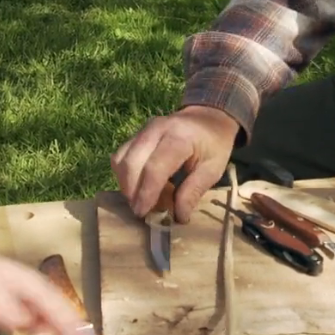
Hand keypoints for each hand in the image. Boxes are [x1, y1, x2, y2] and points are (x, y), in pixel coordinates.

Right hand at [112, 105, 239, 222]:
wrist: (208, 117)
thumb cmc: (214, 144)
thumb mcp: (213, 169)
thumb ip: (194, 191)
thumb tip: (177, 217)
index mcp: (179, 137)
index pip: (155, 167)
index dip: (146, 193)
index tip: (143, 213)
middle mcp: (156, 129)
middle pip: (131, 162)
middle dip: (132, 191)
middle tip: (141, 212)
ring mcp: (143, 130)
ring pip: (121, 159)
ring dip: (126, 184)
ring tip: (141, 200)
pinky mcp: (136, 135)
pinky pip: (120, 156)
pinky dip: (125, 175)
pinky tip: (139, 187)